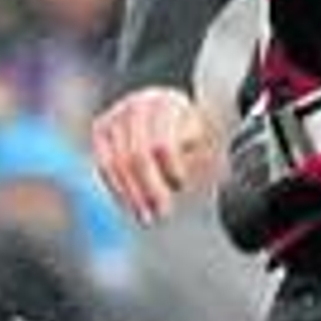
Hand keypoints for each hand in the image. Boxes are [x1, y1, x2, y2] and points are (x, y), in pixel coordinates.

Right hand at [91, 86, 215, 223]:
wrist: (173, 112)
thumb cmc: (194, 132)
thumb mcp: (205, 140)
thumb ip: (204, 159)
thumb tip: (218, 181)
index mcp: (168, 104)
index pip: (162, 144)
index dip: (171, 170)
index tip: (181, 186)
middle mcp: (137, 105)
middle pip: (136, 155)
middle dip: (148, 189)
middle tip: (159, 214)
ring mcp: (117, 114)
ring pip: (115, 162)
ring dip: (130, 194)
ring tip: (144, 216)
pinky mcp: (102, 129)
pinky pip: (104, 164)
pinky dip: (116, 187)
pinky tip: (129, 204)